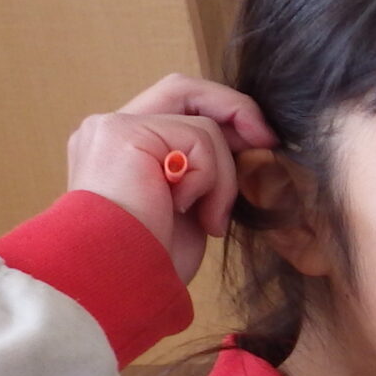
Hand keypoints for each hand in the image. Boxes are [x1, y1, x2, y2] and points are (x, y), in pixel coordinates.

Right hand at [63, 74, 278, 281]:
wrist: (118, 285)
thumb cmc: (152, 263)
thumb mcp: (190, 208)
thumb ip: (204, 170)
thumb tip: (251, 143)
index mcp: (120, 150)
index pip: (176, 108)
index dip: (223, 115)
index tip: (262, 141)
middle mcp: (108, 132)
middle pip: (184, 90)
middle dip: (234, 110)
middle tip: (267, 139)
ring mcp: (112, 128)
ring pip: (202, 127)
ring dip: (222, 178)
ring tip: (207, 219)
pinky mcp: (123, 132)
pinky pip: (198, 139)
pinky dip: (210, 180)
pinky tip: (187, 211)